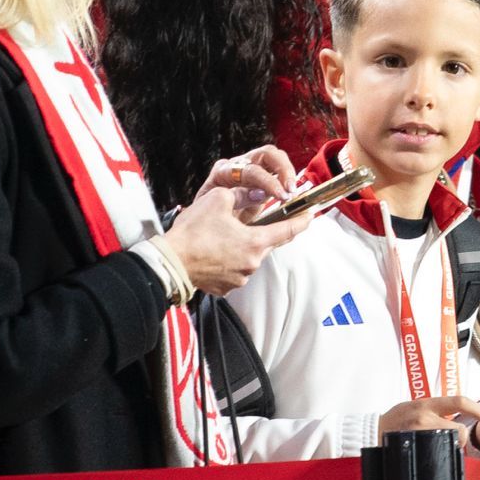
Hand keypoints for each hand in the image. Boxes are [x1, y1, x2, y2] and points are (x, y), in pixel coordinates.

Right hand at [161, 186, 308, 294]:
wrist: (170, 263)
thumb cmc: (192, 232)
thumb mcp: (218, 200)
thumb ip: (241, 194)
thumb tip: (256, 193)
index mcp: (255, 242)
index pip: (288, 230)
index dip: (302, 221)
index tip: (310, 214)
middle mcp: (252, 263)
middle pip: (267, 243)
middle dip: (262, 230)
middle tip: (253, 220)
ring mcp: (240, 278)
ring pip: (249, 256)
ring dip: (242, 245)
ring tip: (221, 236)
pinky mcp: (226, 287)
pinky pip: (235, 269)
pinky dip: (229, 259)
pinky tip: (214, 251)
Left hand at [194, 144, 297, 217]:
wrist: (208, 224)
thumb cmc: (210, 217)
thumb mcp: (220, 212)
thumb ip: (240, 200)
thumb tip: (258, 193)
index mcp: (224, 172)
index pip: (251, 170)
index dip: (268, 182)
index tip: (281, 195)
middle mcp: (238, 165)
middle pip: (267, 154)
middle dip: (283, 170)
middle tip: (291, 190)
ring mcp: (250, 168)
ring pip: (275, 157)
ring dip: (288, 173)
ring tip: (293, 192)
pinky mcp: (261, 176)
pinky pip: (278, 170)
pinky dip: (287, 179)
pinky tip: (291, 193)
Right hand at [379, 395, 479, 448]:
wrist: (374, 430)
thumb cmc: (395, 418)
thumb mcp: (415, 406)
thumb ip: (434, 410)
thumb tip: (455, 416)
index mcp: (427, 403)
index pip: (459, 402)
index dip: (477, 409)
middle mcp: (425, 416)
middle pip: (458, 430)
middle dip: (463, 438)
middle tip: (458, 442)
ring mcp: (420, 432)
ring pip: (449, 443)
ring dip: (450, 446)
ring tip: (441, 446)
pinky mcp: (416, 446)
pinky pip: (436, 453)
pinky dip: (439, 454)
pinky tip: (433, 454)